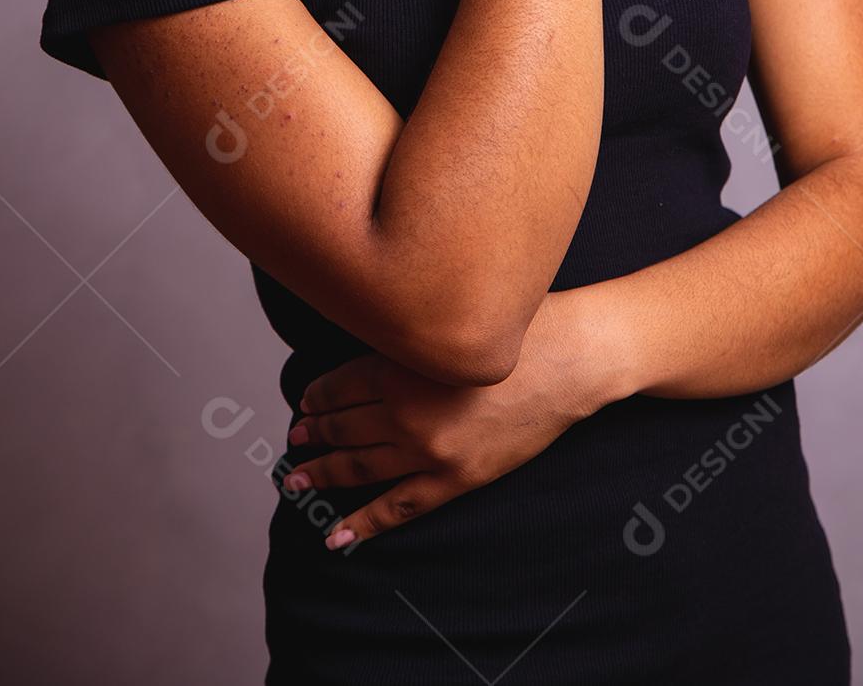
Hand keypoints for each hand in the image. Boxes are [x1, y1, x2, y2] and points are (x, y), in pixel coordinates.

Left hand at [283, 291, 609, 550]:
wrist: (567, 362)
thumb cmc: (516, 332)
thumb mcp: (448, 327)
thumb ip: (408, 344)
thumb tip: (369, 361)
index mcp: (401, 366)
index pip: (339, 385)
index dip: (317, 397)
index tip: (305, 405)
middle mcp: (406, 411)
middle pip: (344, 426)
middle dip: (315, 435)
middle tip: (295, 441)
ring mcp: (428, 450)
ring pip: (360, 467)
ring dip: (325, 473)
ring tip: (299, 479)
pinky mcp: (454, 479)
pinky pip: (397, 508)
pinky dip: (363, 524)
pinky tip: (334, 535)